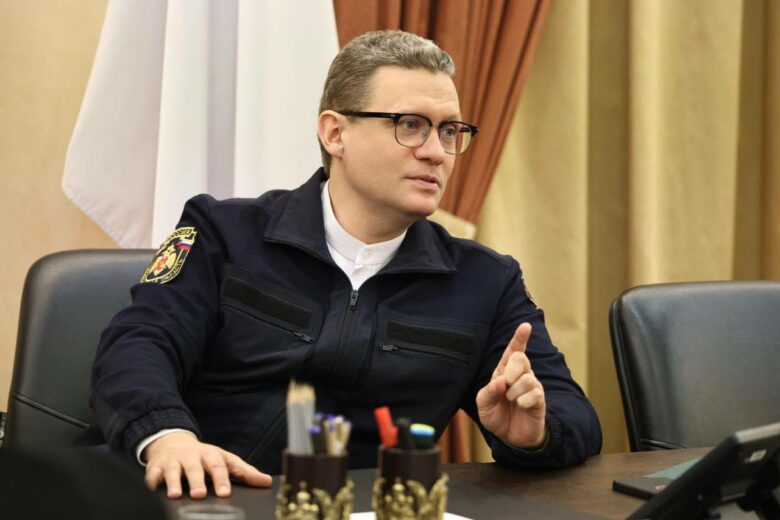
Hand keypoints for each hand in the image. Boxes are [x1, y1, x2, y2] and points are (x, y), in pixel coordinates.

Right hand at [143, 431, 271, 498]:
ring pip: (173, 471)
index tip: (225, 493)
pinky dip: (152, 482)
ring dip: (173, 482)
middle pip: (195, 468)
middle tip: (200, 495)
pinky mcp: (156, 467)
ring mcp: (173, 461)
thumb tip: (267, 482)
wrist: (173, 443)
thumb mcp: (224, 460)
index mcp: (211, 455)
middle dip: (197, 481)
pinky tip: (153, 489)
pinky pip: (152, 474)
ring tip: (174, 495)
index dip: (222, 479)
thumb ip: (244, 472)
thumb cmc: (204, 457)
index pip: (219, 466)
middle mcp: (192, 457)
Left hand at [476, 323, 546, 447]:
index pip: (513, 351)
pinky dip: (522, 401)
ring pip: (527, 378)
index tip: (526, 326)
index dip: (519, 338)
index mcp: (504, 371)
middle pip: (521, 358)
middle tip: (505, 385)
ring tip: (511, 401)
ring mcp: (531, 386)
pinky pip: (534, 393)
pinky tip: (521, 407)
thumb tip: (500, 381)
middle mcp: (520, 375)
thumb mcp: (483, 404)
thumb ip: (488, 391)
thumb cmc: (496, 415)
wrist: (510, 437)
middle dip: (511, 370)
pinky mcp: (539, 399)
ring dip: (514, 392)